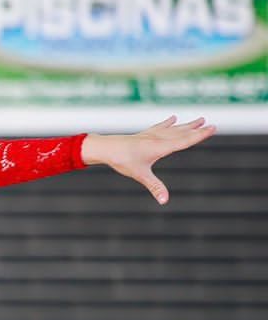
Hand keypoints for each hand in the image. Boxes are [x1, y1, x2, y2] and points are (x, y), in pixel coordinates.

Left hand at [84, 116, 215, 203]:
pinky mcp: (143, 135)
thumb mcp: (140, 174)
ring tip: (199, 119)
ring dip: (186, 125)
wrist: (105, 148)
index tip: (213, 128)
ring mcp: (150, 135)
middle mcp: (158, 138)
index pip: (185, 140)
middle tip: (211, 124)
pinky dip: (167, 123)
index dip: (199, 135)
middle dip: (196, 130)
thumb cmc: (122, 160)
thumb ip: (155, 187)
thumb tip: (164, 201)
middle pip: (181, 133)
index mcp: (160, 147)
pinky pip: (159, 127)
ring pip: (173, 129)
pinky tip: (173, 118)